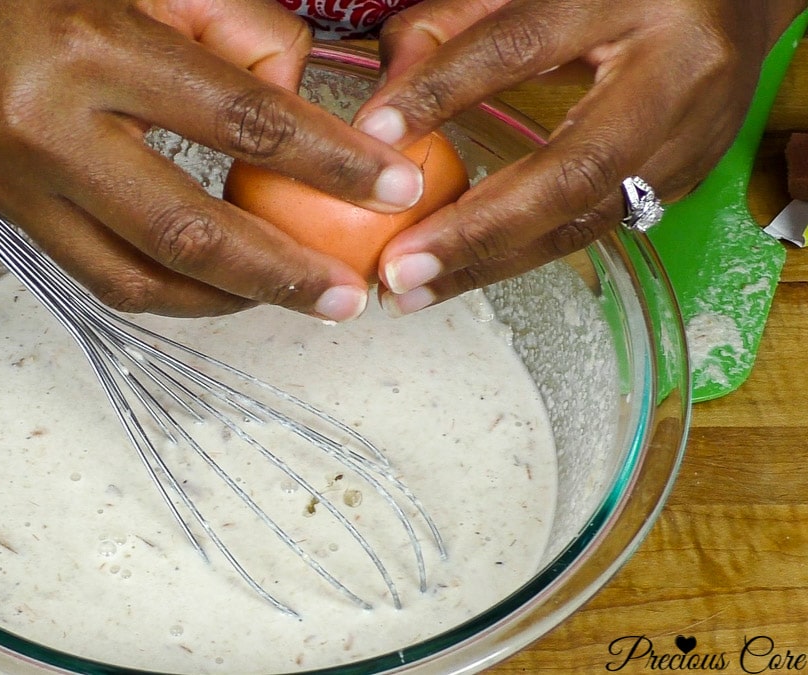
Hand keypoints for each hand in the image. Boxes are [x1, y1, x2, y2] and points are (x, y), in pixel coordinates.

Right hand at [0, 0, 424, 319]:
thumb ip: (237, 33)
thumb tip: (300, 107)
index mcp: (91, 49)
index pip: (240, 118)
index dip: (328, 161)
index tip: (392, 186)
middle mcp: (45, 129)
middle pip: (186, 231)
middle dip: (280, 274)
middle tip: (348, 296)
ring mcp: (13, 182)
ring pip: (134, 279)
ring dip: (224, 303)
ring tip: (289, 300)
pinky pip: (93, 274)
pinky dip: (165, 291)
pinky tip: (215, 285)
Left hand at [353, 0, 807, 314]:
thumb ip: (449, 26)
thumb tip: (384, 106)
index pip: (521, 44)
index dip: (443, 91)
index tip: (375, 135)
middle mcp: (675, 72)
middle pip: (571, 170)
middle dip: (476, 230)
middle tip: (399, 266)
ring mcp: (690, 135)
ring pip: (585, 220)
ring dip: (490, 264)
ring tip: (413, 288)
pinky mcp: (686, 179)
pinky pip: (593, 228)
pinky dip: (521, 255)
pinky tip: (462, 272)